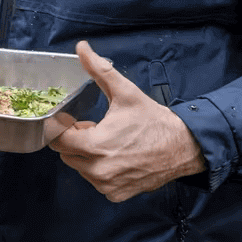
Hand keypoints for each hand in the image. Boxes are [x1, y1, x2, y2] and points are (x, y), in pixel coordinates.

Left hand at [48, 41, 205, 202]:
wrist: (184, 147)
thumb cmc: (153, 120)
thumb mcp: (125, 92)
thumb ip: (99, 70)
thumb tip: (81, 47)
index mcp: (94, 145)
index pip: (57, 141)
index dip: (65, 129)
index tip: (78, 122)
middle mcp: (98, 170)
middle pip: (67, 154)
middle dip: (77, 141)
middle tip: (98, 130)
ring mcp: (106, 185)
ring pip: (80, 168)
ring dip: (88, 156)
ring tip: (110, 142)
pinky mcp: (116, 194)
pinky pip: (96, 181)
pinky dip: (101, 170)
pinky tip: (118, 157)